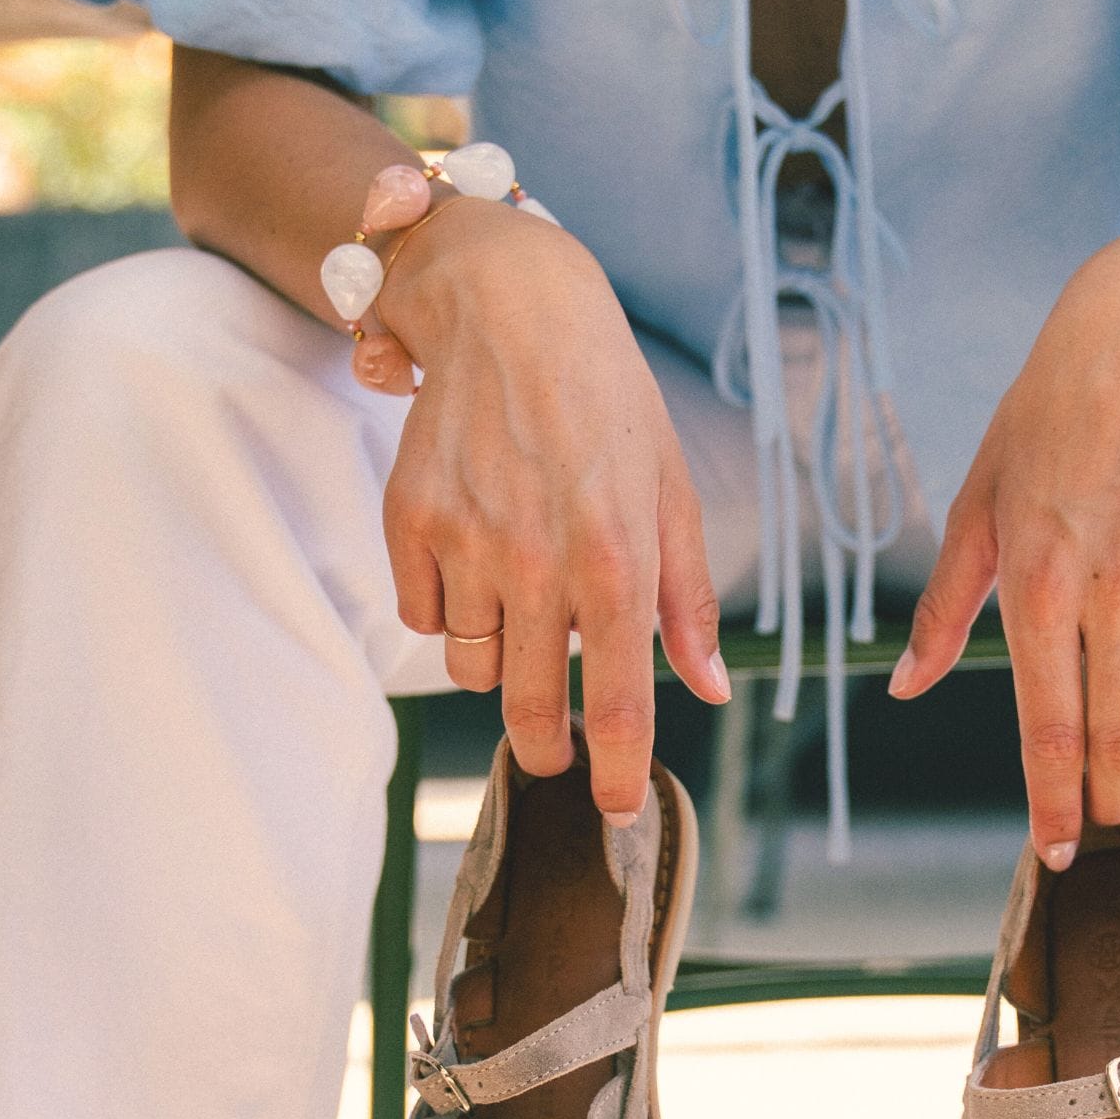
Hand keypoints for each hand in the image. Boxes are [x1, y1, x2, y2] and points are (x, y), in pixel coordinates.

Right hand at [380, 197, 728, 822]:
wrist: (510, 309)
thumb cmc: (609, 406)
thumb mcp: (671, 495)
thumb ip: (688, 603)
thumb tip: (710, 690)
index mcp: (617, 562)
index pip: (620, 703)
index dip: (618, 772)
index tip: (617, 808)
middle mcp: (537, 563)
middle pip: (532, 711)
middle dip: (545, 748)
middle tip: (553, 752)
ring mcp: (465, 545)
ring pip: (474, 667)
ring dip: (500, 662)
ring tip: (521, 606)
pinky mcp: (408, 523)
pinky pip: (423, 616)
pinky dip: (449, 610)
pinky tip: (476, 560)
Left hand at [892, 220, 1119, 865]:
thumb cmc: (1042, 429)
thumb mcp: (975, 511)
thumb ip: (944, 613)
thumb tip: (905, 688)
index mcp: (1035, 585)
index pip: (1046, 726)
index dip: (1052, 803)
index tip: (1058, 855)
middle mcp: (1110, 588)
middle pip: (1118, 735)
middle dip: (1110, 796)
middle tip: (1106, 818)